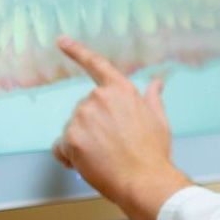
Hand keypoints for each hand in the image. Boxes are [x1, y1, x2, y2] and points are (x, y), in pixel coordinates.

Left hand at [52, 36, 192, 219]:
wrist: (144, 179)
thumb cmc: (153, 151)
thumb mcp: (159, 119)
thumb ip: (152, 98)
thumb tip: (157, 83)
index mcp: (120, 90)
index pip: (96, 65)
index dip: (77, 51)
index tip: (61, 40)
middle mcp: (98, 98)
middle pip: (85, 109)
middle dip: (93, 126)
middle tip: (112, 145)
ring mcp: (82, 117)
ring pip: (72, 129)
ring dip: (81, 142)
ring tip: (103, 157)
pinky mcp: (70, 138)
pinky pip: (60, 147)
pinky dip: (69, 157)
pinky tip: (85, 164)